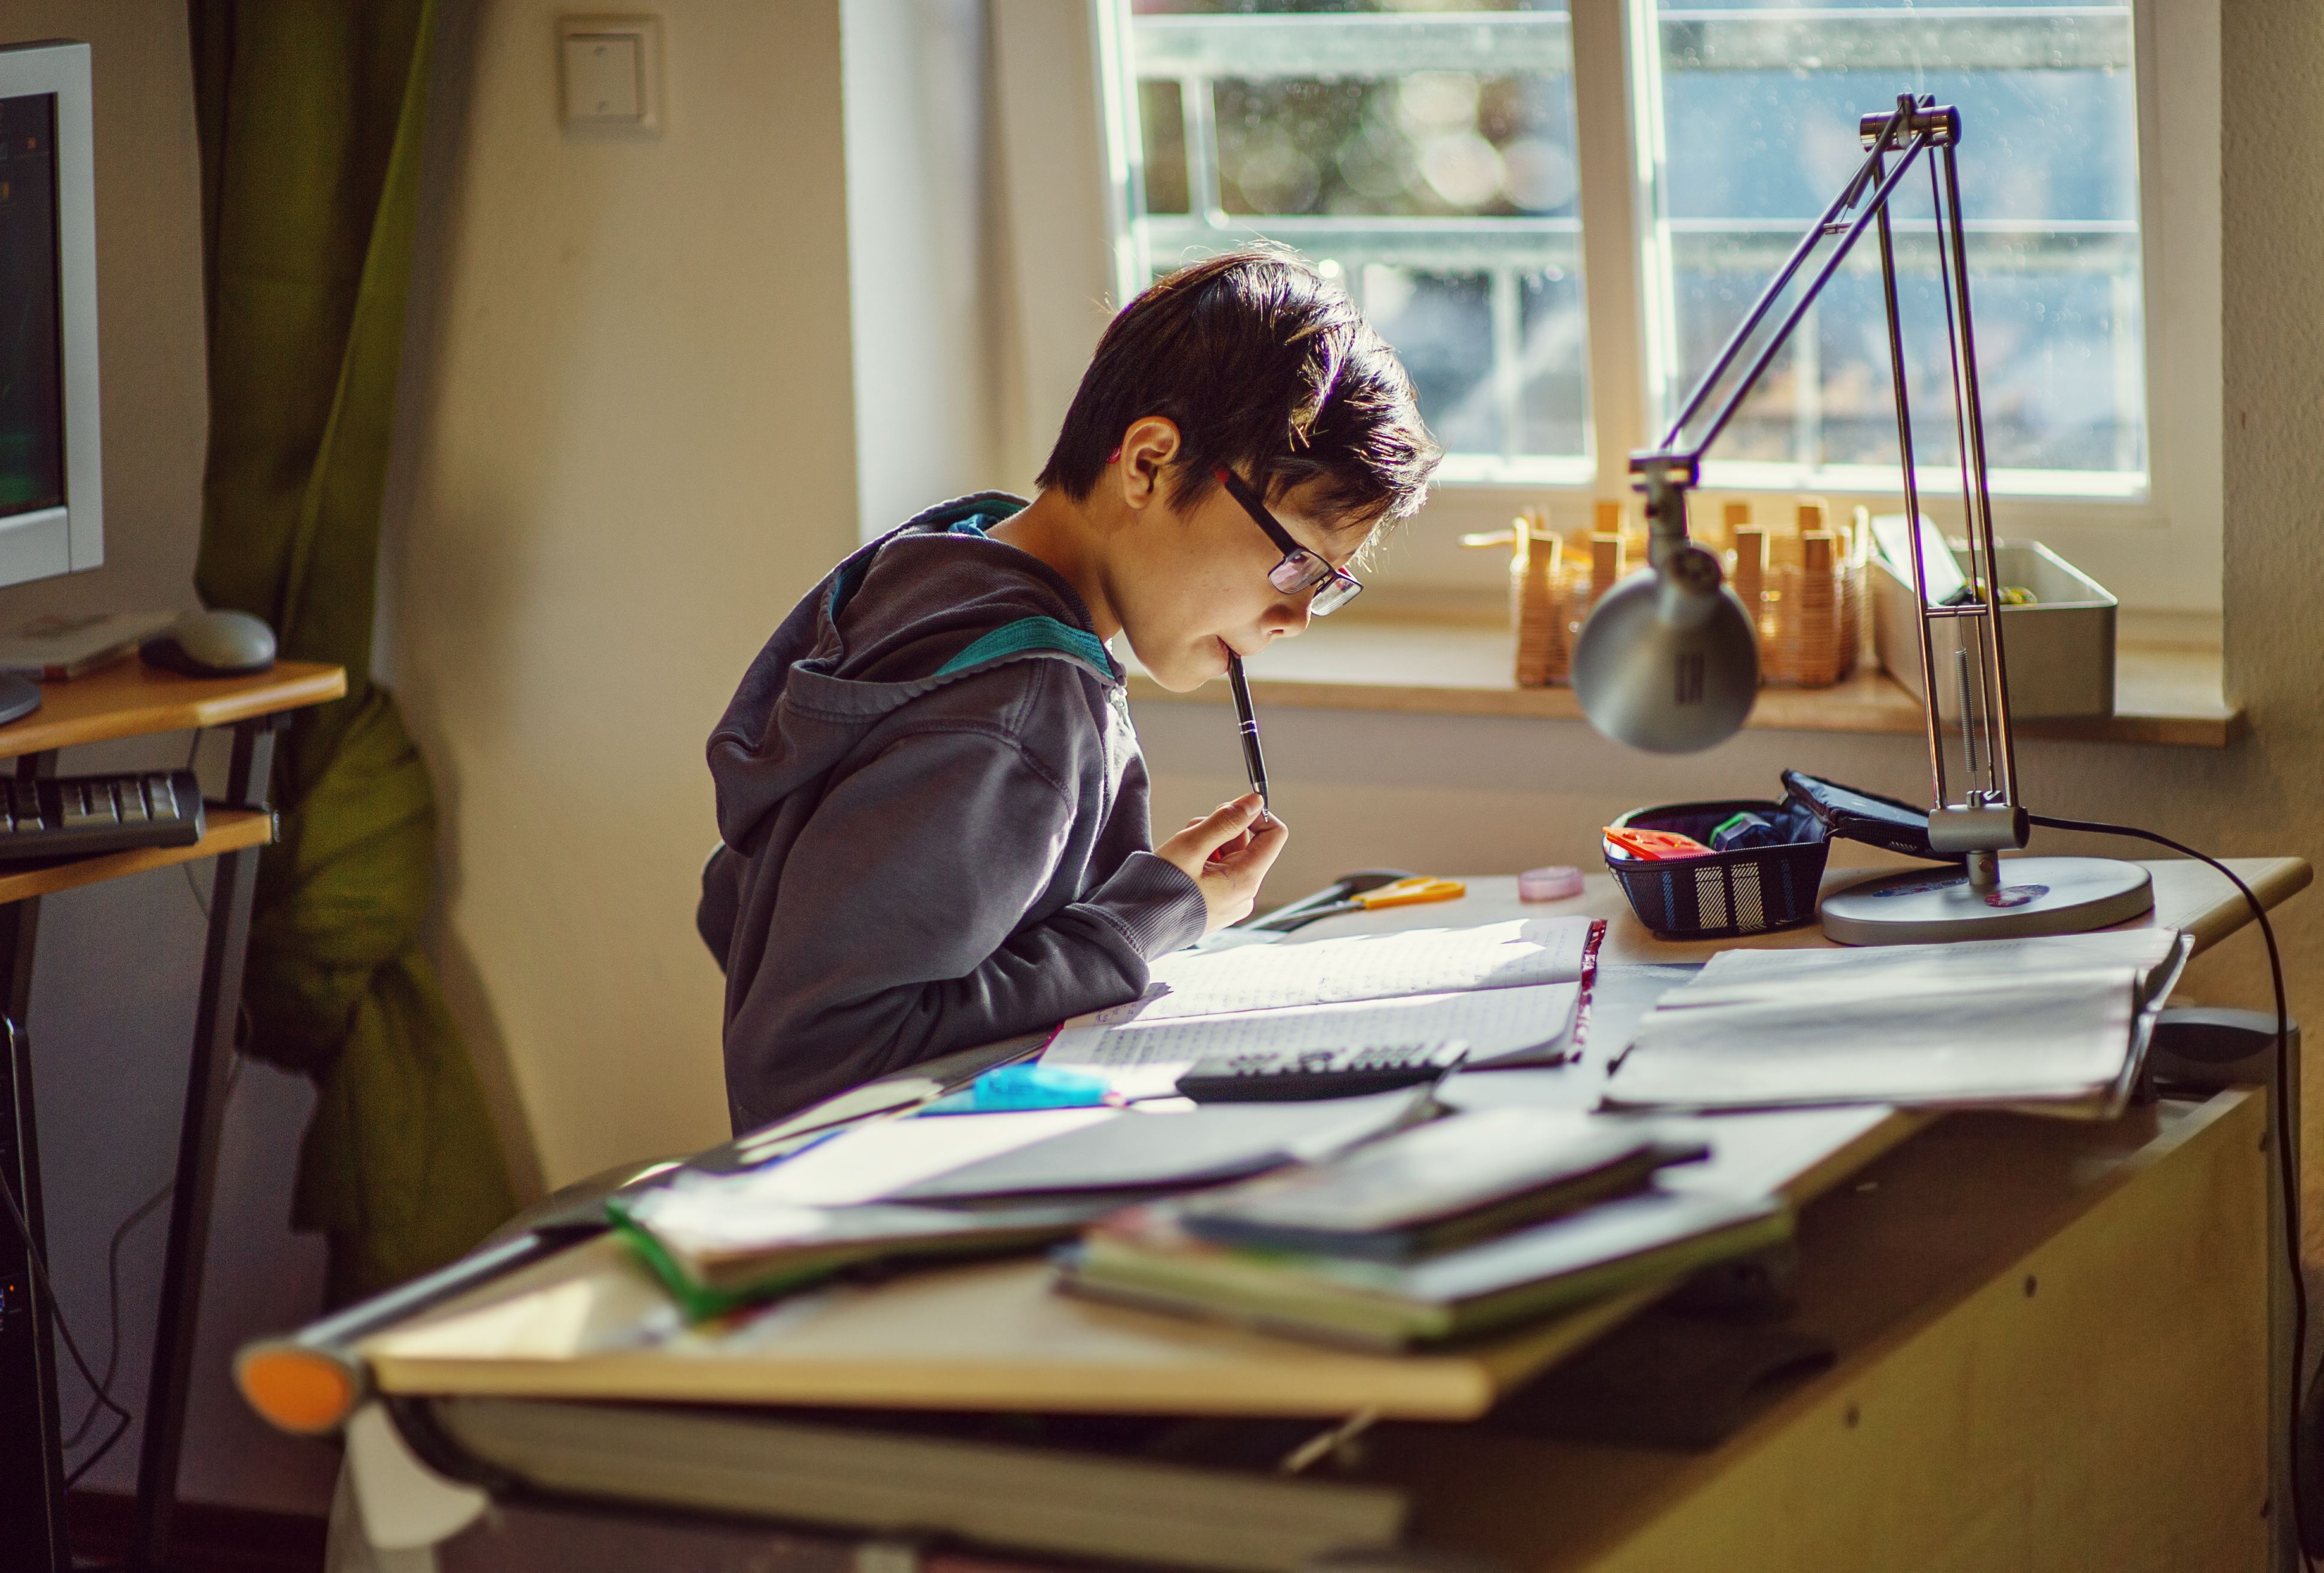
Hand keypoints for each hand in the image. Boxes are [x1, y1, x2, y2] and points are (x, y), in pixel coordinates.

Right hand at [1154, 793, 1287, 933]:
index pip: (1274, 835)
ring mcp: (1231, 902)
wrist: (1135, 929)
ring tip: (1181, 854)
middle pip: (1247, 844)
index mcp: (1246, 880)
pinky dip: (1204, 862)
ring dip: (1208, 844)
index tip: (1227, 809)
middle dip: (1220, 830)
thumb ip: (1225, 821)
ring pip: (1230, 856)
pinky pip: (1220, 873)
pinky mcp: (1217, 906)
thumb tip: (1254, 801)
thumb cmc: (1159, 890)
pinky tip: (1182, 867)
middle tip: (1191, 834)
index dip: (1254, 815)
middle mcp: (1245, 894)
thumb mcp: (1191, 846)